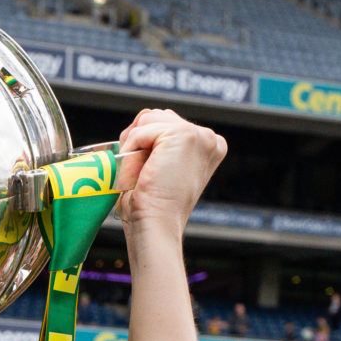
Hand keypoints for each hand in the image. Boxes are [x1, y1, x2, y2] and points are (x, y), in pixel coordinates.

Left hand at [113, 111, 226, 232]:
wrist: (155, 225)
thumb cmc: (151, 206)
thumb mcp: (156, 164)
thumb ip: (153, 136)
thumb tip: (142, 114)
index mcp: (208, 146)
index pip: (166, 124)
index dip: (147, 144)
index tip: (152, 173)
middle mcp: (209, 139)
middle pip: (157, 117)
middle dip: (140, 141)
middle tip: (145, 175)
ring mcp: (199, 135)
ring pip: (148, 119)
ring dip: (135, 145)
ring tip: (143, 173)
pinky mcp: (183, 134)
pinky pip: (141, 129)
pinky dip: (131, 149)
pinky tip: (141, 171)